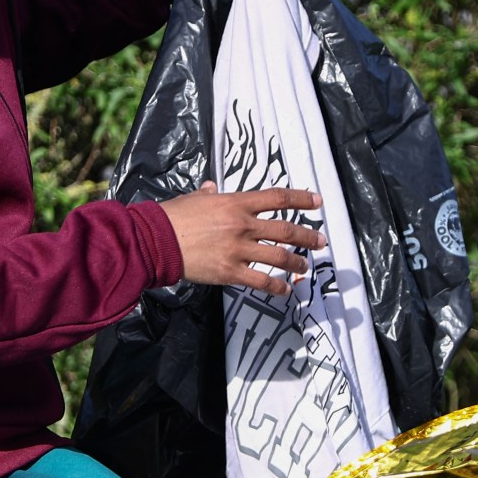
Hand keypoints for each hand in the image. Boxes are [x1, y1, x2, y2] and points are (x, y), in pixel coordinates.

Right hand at [159, 182, 325, 295]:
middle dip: (307, 236)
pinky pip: (261, 281)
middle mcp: (243, 225)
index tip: (317, 202)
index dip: (301, 199)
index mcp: (236, 203)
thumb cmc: (173, 217)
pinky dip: (277, 287)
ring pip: (279, 256)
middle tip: (321, 241)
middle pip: (286, 229)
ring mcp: (238, 249)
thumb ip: (208, 194)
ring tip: (305, 267)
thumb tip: (212, 187)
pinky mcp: (230, 271)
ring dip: (296, 262)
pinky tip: (286, 290)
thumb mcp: (194, 198)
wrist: (157, 241)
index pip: (277, 198)